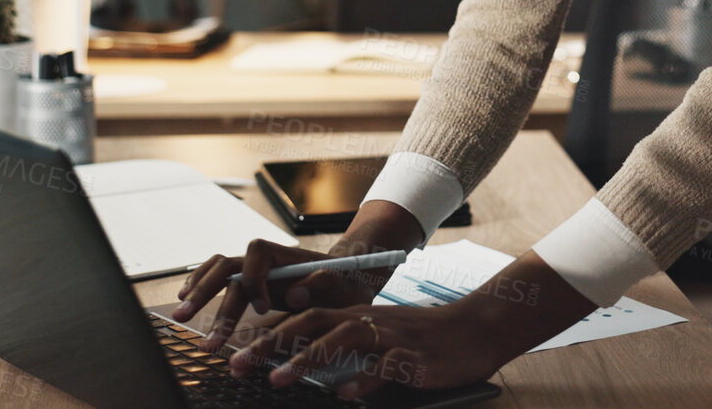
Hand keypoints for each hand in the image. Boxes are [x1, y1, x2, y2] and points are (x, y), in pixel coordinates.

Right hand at [171, 239, 398, 351]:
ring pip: (218, 271)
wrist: (347, 277)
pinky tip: (187, 299)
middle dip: (207, 291)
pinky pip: (219, 277)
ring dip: (198, 291)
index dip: (255, 279)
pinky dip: (201, 285)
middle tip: (191, 317)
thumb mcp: (345, 284)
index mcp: (287, 255)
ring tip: (182, 315)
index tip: (264, 307)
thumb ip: (323, 283)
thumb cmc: (347, 281)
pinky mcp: (250, 283)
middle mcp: (266, 260)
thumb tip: (295, 291)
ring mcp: (255, 270)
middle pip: (228, 265)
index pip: (257, 254)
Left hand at [226, 301, 510, 400]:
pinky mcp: (413, 354)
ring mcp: (390, 336)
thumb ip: (346, 348)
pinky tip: (346, 394)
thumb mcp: (379, 339)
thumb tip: (309, 368)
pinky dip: (364, 379)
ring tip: (279, 378)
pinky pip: (385, 365)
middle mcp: (367, 321)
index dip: (269, 334)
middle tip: (240, 364)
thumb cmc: (423, 340)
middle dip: (272, 343)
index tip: (237, 354)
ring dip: (307, 358)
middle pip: (312, 322)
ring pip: (343, 338)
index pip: (304, 318)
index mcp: (355, 316)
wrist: (474, 330)